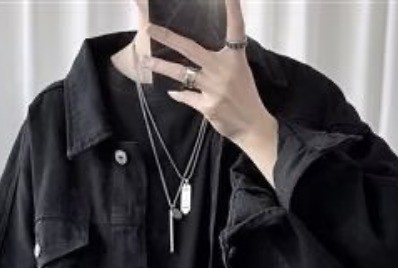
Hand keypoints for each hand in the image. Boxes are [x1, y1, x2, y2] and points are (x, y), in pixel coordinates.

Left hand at [141, 0, 277, 152]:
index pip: (235, 28)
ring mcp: (213, 88)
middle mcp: (223, 69)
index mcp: (235, 57)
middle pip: (190, 48)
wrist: (252, 126)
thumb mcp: (239, 70)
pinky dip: (179, 94)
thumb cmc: (245, 96)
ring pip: (181, 73)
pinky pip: (186, 96)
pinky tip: (173, 92)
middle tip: (150, 28)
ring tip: (146, 61)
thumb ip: (221, 59)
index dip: (233, 8)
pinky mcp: (207, 106)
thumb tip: (196, 52)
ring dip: (161, 67)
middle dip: (168, 37)